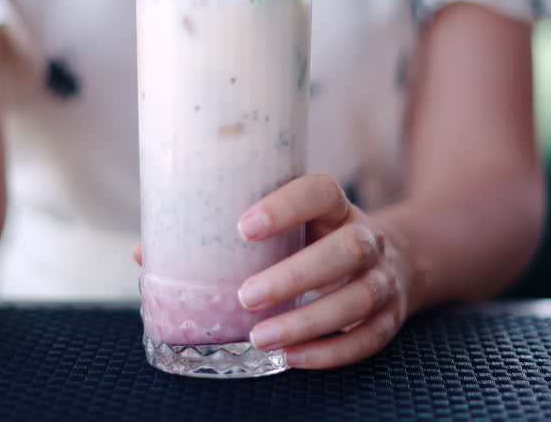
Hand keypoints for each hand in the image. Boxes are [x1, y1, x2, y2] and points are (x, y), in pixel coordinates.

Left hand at [235, 174, 413, 368]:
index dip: (286, 206)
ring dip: (307, 322)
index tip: (243, 228)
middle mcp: (368, 239)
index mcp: (338, 208)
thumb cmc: (319, 242)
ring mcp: (384, 279)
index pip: (322, 193)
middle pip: (347, 251)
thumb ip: (246, 231)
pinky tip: (290, 357)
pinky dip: (328, 352)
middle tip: (246, 296)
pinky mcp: (389, 318)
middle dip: (294, 276)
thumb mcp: (295, 225)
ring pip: (359, 298)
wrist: (391, 260)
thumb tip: (159, 250)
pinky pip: (366, 338)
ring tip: (260, 337)